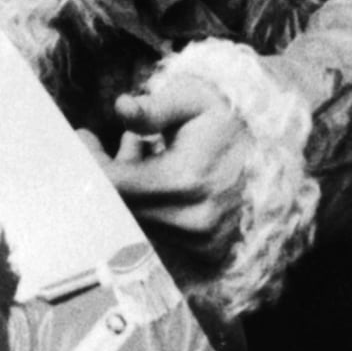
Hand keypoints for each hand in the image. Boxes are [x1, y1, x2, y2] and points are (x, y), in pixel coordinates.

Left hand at [100, 66, 248, 269]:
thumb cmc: (224, 117)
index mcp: (188, 180)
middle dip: (103, 176)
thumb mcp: (193, 100)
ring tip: (138, 150)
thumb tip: (121, 108)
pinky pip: (158, 232)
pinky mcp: (207, 251)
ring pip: (137, 220)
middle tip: (94, 143)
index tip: (80, 140)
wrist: (271, 146)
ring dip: (127, 191)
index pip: (116, 185)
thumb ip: (154, 108)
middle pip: (121, 206)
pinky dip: (147, 207)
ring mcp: (203, 240)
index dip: (90, 164)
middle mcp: (195, 219)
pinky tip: (155, 176)